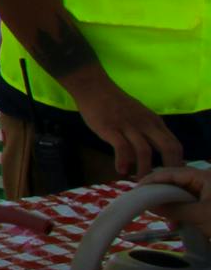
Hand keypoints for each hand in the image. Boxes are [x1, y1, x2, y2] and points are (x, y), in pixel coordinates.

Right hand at [64, 71, 182, 176]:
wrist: (94, 88)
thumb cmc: (114, 103)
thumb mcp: (138, 116)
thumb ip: (144, 133)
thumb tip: (143, 158)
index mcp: (154, 122)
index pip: (174, 144)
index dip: (176, 162)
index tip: (168, 175)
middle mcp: (146, 124)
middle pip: (167, 148)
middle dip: (167, 168)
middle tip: (159, 181)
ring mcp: (128, 126)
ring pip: (145, 151)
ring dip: (143, 169)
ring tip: (138, 179)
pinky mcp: (111, 128)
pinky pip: (121, 148)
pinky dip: (123, 161)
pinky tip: (120, 169)